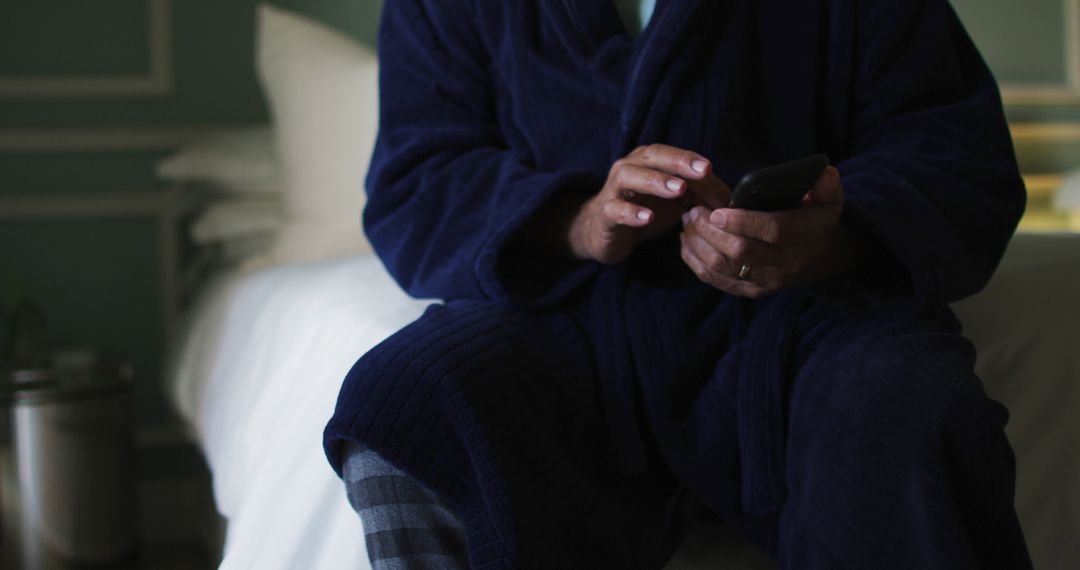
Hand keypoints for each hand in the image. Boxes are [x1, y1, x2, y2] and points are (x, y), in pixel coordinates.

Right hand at [568, 144, 729, 263]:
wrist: (604, 231)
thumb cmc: (644, 210)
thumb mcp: (674, 201)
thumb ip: (699, 194)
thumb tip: (730, 199)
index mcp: (647, 161)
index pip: (670, 154)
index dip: (689, 159)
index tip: (710, 167)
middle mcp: (629, 168)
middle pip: (652, 157)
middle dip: (678, 162)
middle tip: (701, 171)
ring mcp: (614, 189)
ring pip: (631, 177)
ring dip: (656, 181)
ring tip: (679, 189)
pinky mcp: (605, 213)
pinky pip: (616, 209)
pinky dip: (631, 212)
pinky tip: (647, 218)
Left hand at [679, 166, 860, 297]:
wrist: (821, 258)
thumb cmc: (818, 219)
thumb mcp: (830, 198)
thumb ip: (824, 184)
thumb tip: (819, 173)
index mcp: (806, 236)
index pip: (773, 232)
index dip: (743, 222)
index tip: (717, 211)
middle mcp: (786, 264)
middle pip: (742, 253)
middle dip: (712, 232)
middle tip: (694, 211)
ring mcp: (767, 281)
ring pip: (724, 268)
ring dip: (699, 244)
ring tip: (688, 222)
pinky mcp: (751, 291)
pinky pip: (717, 280)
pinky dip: (696, 261)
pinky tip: (687, 241)